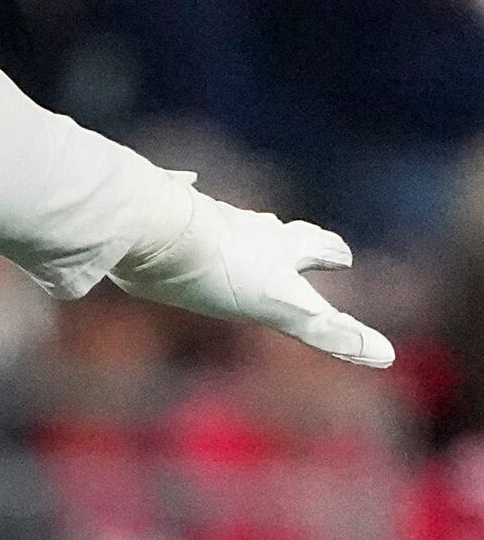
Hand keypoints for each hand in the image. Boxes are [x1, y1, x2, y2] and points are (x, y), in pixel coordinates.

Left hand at [109, 188, 392, 367]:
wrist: (152, 226)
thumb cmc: (217, 269)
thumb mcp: (281, 308)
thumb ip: (329, 332)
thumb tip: (387, 356)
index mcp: (275, 248)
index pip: (315, 246)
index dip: (331, 251)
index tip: (343, 254)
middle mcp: (242, 225)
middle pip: (275, 230)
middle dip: (289, 237)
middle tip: (297, 237)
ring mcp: (200, 215)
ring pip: (229, 216)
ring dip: (241, 224)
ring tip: (243, 228)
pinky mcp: (160, 210)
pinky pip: (178, 194)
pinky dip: (184, 192)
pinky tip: (183, 183)